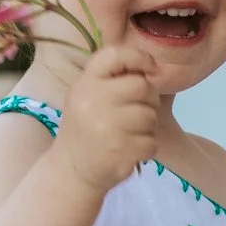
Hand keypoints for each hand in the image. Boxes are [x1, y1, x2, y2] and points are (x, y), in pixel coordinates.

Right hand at [54, 45, 160, 192]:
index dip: (139, 58)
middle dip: (149, 99)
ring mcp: (106, 127)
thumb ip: (113, 79)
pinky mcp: (120, 151)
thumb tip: (154, 67)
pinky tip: (131, 150)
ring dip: (148, 127)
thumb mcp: (88, 96)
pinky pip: (152, 142)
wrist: (71, 170)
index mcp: (85, 84)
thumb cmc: (86, 127)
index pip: (115, 55)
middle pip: (142, 86)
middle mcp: (93, 101)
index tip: (151, 69)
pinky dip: (147, 148)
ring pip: (150, 116)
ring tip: (132, 133)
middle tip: (139, 111)